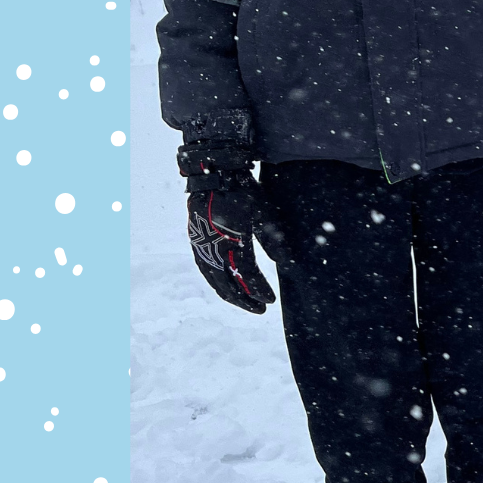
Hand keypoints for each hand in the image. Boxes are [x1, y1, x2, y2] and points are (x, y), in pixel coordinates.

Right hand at [187, 184, 275, 312]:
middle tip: (260, 309)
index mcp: (233, 241)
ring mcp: (201, 246)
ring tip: (244, 302)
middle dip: (245, 300)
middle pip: (228, 285)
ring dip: (230, 294)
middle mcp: (214, 247)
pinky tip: (226, 287)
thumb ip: (274, 242)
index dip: (259, 290)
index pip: (247, 276)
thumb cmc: (243, 191)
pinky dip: (216, 282)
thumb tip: (287, 265)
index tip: (271, 300)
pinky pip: (205, 270)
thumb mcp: (264, 213)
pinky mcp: (195, 242)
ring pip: (214, 280)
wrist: (213, 173)